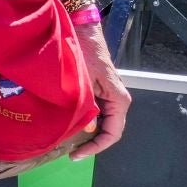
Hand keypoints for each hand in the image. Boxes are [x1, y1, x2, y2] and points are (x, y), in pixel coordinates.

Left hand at [71, 26, 130, 159]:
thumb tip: (87, 130)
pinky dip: (84, 121)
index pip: (112, 134)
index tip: (76, 155)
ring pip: (100, 123)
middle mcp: (117, 101)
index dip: (95, 148)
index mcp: (119, 100)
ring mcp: (108, 97)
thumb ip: (86, 108)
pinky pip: (95, 112)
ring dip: (86, 133)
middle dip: (90, 143)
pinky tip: (69, 125)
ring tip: (67, 142)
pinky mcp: (99, 92)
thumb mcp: (83, 82)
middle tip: (69, 152)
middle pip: (107, 131)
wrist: (82, 31)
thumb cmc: (84, 53)